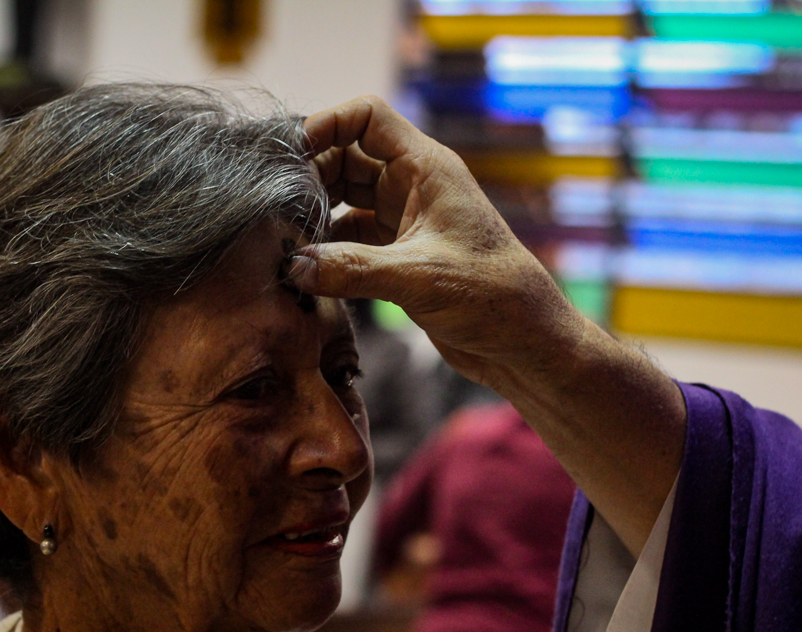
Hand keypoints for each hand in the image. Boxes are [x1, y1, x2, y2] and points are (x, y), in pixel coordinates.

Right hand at [290, 96, 584, 391]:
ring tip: (283, 237)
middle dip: (310, 175)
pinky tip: (304, 267)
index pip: (367, 117)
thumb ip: (352, 269)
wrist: (524, 343)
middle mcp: (414, 186)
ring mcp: (405, 220)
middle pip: (345, 156)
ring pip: (344, 198)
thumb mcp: (418, 279)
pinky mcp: (399, 256)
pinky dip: (326, 247)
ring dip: (315, 213)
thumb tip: (293, 266)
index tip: (290, 155)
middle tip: (276, 207)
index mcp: (427, 168)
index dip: (326, 125)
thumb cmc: (493, 297)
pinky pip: (350, 237)